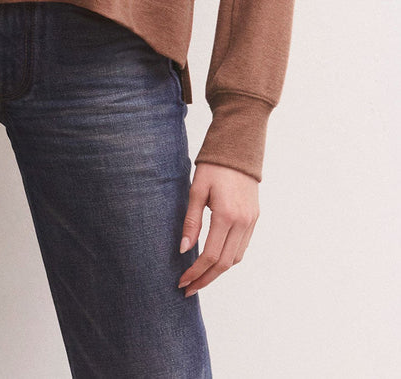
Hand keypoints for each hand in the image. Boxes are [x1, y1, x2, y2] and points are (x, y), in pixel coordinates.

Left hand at [177, 162, 258, 296]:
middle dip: (206, 279)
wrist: (239, 148)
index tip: (182, 282)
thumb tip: (184, 249)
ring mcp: (251, 221)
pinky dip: (228, 258)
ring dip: (218, 271)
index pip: (210, 255)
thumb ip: (191, 221)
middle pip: (224, 263)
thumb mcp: (196, 190)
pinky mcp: (254, 218)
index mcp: (226, 215)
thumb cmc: (213, 166)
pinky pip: (242, 246)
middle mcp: (242, 222)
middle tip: (188, 288)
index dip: (195, 272)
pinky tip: (215, 260)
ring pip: (235, 258)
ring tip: (200, 277)